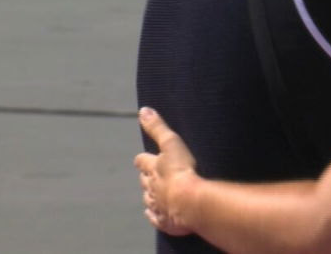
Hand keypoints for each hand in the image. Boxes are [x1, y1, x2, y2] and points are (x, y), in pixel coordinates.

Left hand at [134, 107, 198, 236]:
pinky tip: (153, 213)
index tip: (141, 158)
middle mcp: (151, 187)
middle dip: (146, 177)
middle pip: (145, 181)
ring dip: (150, 195)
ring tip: (153, 193)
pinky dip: (154, 214)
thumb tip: (144, 110)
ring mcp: (157, 205)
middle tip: (149, 175)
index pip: (143, 161)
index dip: (143, 159)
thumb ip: (157, 127)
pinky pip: (156, 217)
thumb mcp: (171, 143)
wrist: (189, 202)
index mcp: (152, 168)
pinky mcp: (165, 220)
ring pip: (149, 199)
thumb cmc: (181, 171)